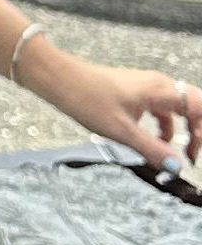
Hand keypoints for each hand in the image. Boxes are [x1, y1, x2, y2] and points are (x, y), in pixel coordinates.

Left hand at [29, 43, 201, 172]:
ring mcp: (146, 87)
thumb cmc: (86, 97)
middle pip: (193, 109)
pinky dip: (162, 127)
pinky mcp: (134, 92)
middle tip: (191, 156)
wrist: (57, 78)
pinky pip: (159, 110)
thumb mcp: (121, 131)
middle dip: (197, 133)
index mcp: (161, 90)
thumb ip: (152, 149)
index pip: (200, 110)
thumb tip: (177, 166)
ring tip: (173, 155)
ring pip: (176, 111)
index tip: (195, 155)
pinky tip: (153, 142)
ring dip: (179, 132)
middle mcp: (158, 85)